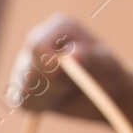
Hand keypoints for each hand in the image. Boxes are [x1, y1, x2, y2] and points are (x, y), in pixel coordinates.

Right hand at [9, 13, 132, 132]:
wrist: (109, 92)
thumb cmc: (110, 73)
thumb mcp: (107, 65)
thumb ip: (91, 58)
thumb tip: (72, 55)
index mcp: (59, 26)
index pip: (38, 47)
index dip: (50, 69)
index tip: (70, 79)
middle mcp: (39, 38)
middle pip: (28, 68)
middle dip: (51, 86)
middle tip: (70, 86)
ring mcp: (27, 59)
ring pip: (24, 87)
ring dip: (48, 97)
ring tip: (67, 91)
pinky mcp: (22, 81)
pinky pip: (21, 101)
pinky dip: (40, 105)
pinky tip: (57, 99)